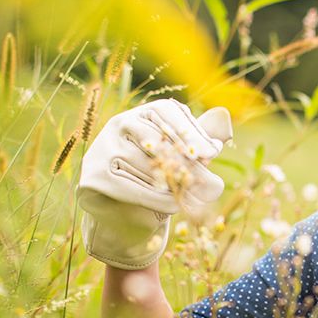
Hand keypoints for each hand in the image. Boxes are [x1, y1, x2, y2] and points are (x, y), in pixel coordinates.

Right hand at [76, 98, 232, 269]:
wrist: (120, 207)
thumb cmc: (157, 176)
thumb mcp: (181, 157)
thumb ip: (199, 142)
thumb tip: (223, 124)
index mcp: (142, 113)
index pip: (166, 110)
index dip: (190, 130)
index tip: (211, 153)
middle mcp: (119, 124)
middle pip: (158, 139)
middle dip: (187, 163)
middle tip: (211, 182)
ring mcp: (103, 148)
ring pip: (147, 166)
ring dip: (175, 184)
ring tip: (197, 196)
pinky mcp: (95, 176)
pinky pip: (132, 187)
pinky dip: (158, 199)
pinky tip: (176, 206)